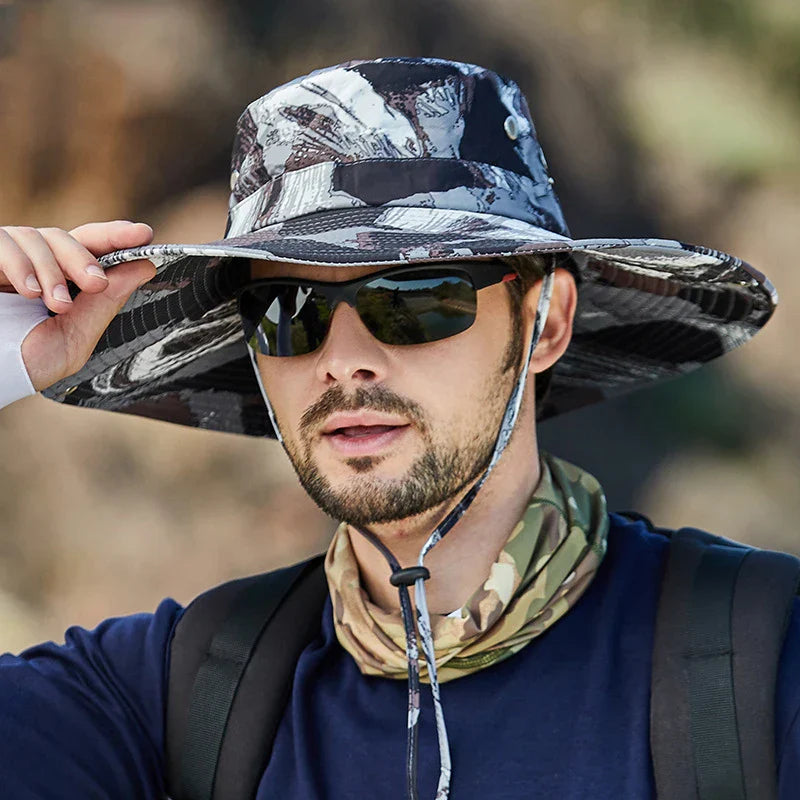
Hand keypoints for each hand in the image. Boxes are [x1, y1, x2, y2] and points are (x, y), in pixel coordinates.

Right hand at [0, 221, 156, 390]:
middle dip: (85, 259)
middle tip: (96, 284)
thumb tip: (144, 267)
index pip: (91, 247)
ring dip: (52, 270)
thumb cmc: (24, 362)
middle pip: (67, 237)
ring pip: (37, 236)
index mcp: (61, 279)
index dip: (116, 237)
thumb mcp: (74, 337)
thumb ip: (105, 303)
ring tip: (58, 305)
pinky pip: (3, 241)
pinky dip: (20, 264)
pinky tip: (29, 291)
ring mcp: (8, 257)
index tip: (143, 235)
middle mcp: (35, 262)